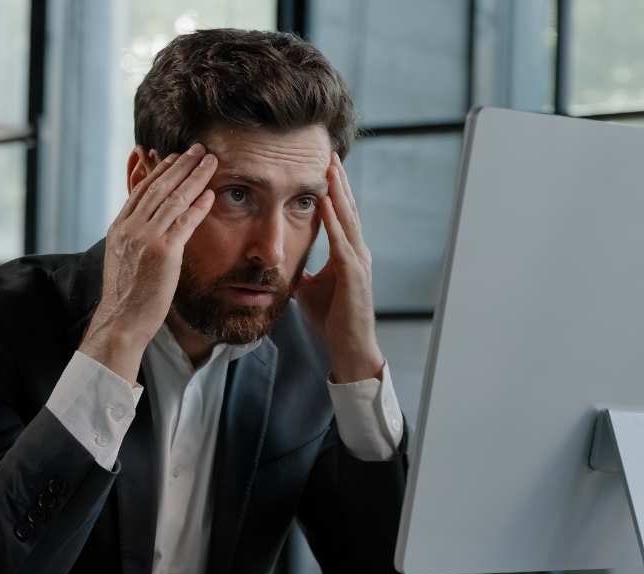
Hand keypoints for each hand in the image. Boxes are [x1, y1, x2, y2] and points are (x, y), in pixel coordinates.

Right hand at [78, 144, 217, 382]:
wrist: (122, 321)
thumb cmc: (127, 297)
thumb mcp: (123, 260)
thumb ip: (134, 239)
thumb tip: (145, 228)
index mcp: (119, 228)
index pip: (140, 191)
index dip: (159, 172)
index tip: (173, 157)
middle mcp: (130, 229)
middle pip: (158, 188)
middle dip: (180, 165)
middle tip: (197, 148)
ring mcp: (146, 239)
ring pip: (173, 199)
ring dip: (194, 177)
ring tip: (209, 161)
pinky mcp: (163, 252)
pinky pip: (184, 222)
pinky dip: (198, 205)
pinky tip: (210, 193)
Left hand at [295, 153, 384, 382]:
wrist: (348, 349)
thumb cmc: (331, 321)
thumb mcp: (310, 289)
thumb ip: (304, 271)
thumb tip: (284, 261)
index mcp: (347, 254)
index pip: (340, 215)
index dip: (332, 190)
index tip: (323, 166)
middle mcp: (357, 253)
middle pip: (347, 209)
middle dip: (338, 181)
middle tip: (329, 154)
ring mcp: (359, 263)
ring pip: (348, 220)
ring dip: (339, 193)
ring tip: (329, 168)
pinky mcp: (354, 276)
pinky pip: (342, 243)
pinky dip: (334, 222)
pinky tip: (327, 203)